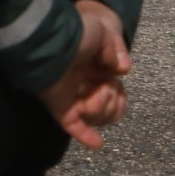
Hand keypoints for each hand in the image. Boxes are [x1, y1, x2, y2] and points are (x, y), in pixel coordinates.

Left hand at [40, 0, 131, 149]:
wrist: (51, 44)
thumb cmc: (77, 35)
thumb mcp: (103, 31)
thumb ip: (115, 50)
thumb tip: (122, 70)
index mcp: (93, 64)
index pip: (114, 88)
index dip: (119, 93)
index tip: (114, 85)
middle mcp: (82, 81)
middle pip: (108, 105)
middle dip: (112, 101)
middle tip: (105, 90)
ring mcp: (70, 94)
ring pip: (95, 116)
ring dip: (101, 110)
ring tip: (93, 101)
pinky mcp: (59, 105)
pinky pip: (73, 124)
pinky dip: (85, 134)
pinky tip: (97, 144)